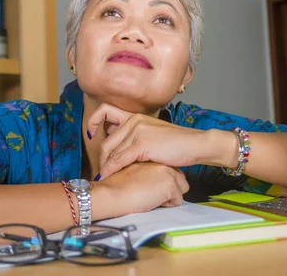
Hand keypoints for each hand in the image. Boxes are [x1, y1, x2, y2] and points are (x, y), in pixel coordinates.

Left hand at [87, 103, 220, 179]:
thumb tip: (119, 146)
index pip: (105, 111)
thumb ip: (136, 135)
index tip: (90, 133)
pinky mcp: (142, 144)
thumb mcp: (153, 133)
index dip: (94, 120)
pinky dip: (111, 169)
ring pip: (111, 151)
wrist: (195, 144)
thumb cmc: (176, 143)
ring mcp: (137, 131)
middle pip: (107, 140)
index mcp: (136, 116)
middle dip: (102, 157)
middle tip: (101, 169)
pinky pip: (119, 159)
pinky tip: (109, 176)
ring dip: (105, 166)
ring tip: (104, 177)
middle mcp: (134, 120)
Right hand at [97, 162, 188, 213]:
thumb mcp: (133, 172)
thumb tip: (155, 183)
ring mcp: (168, 172)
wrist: (111, 192)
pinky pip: (177, 200)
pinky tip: (152, 201)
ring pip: (181, 189)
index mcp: (154, 159)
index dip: (163, 183)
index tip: (152, 188)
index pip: (170, 172)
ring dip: (169, 196)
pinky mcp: (170, 185)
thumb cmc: (117, 186)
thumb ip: (146, 173)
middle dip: (169, 189)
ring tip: (151, 197)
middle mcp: (163, 163)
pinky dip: (167, 205)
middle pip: (179, 179)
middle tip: (151, 193)